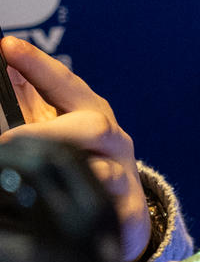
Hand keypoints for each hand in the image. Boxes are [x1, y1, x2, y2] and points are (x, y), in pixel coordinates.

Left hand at [1, 34, 149, 261]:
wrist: (123, 214)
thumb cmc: (84, 163)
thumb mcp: (57, 129)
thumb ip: (30, 103)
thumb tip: (7, 69)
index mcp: (92, 114)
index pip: (65, 84)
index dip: (38, 65)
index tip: (8, 47)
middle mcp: (112, 141)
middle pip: (93, 127)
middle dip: (50, 132)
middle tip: (9, 139)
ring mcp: (122, 176)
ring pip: (103, 172)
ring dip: (71, 175)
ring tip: (36, 179)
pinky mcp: (126, 212)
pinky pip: (112, 210)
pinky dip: (94, 209)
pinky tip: (69, 213)